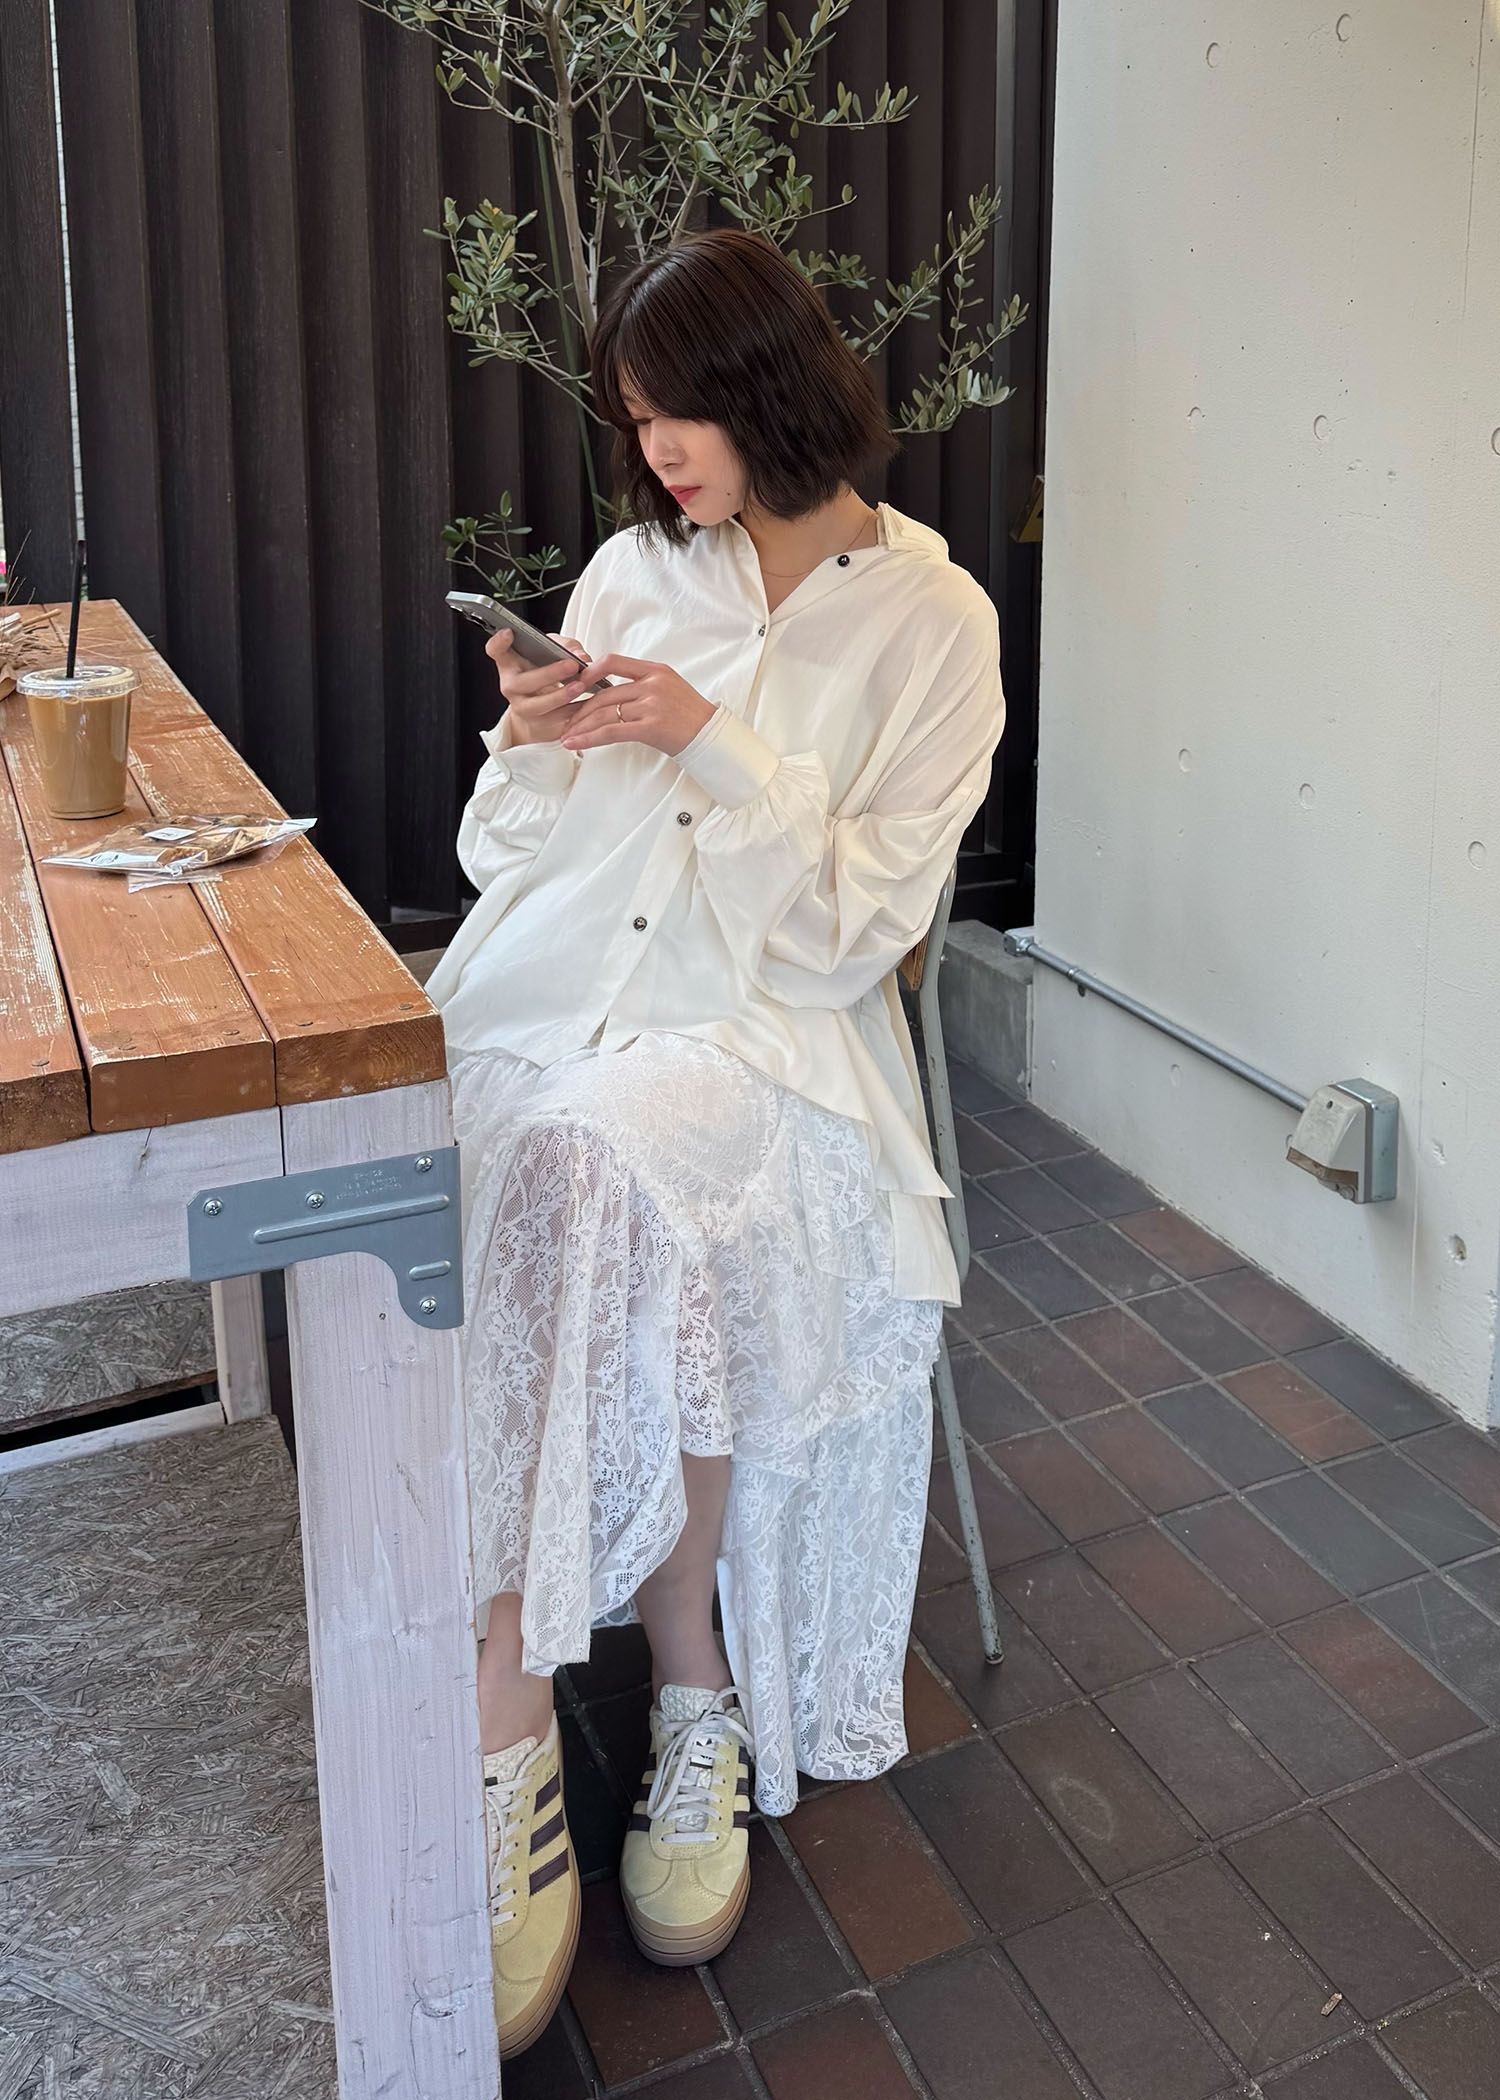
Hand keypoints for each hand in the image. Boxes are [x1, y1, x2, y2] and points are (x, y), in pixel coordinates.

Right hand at [484, 629, 594, 745]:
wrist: (541, 711)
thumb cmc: (545, 674)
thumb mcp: (552, 653)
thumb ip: (567, 647)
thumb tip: (581, 655)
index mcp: (509, 663)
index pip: (495, 651)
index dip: (499, 642)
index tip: (509, 633)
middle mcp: (511, 686)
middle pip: (522, 681)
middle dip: (549, 673)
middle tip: (571, 665)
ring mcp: (522, 707)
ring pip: (538, 705)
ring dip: (561, 696)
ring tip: (580, 686)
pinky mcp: (538, 725)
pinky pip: (556, 721)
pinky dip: (574, 712)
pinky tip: (589, 705)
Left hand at [557, 654, 716, 755]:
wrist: (711, 735)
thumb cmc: (690, 715)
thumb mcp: (669, 687)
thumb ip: (643, 684)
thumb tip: (614, 690)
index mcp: (655, 670)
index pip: (613, 662)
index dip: (590, 672)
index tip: (577, 684)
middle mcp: (652, 684)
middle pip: (605, 694)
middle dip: (581, 709)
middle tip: (566, 719)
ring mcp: (651, 705)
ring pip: (605, 713)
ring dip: (581, 726)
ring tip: (567, 735)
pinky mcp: (650, 727)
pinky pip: (611, 731)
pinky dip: (589, 738)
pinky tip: (576, 743)